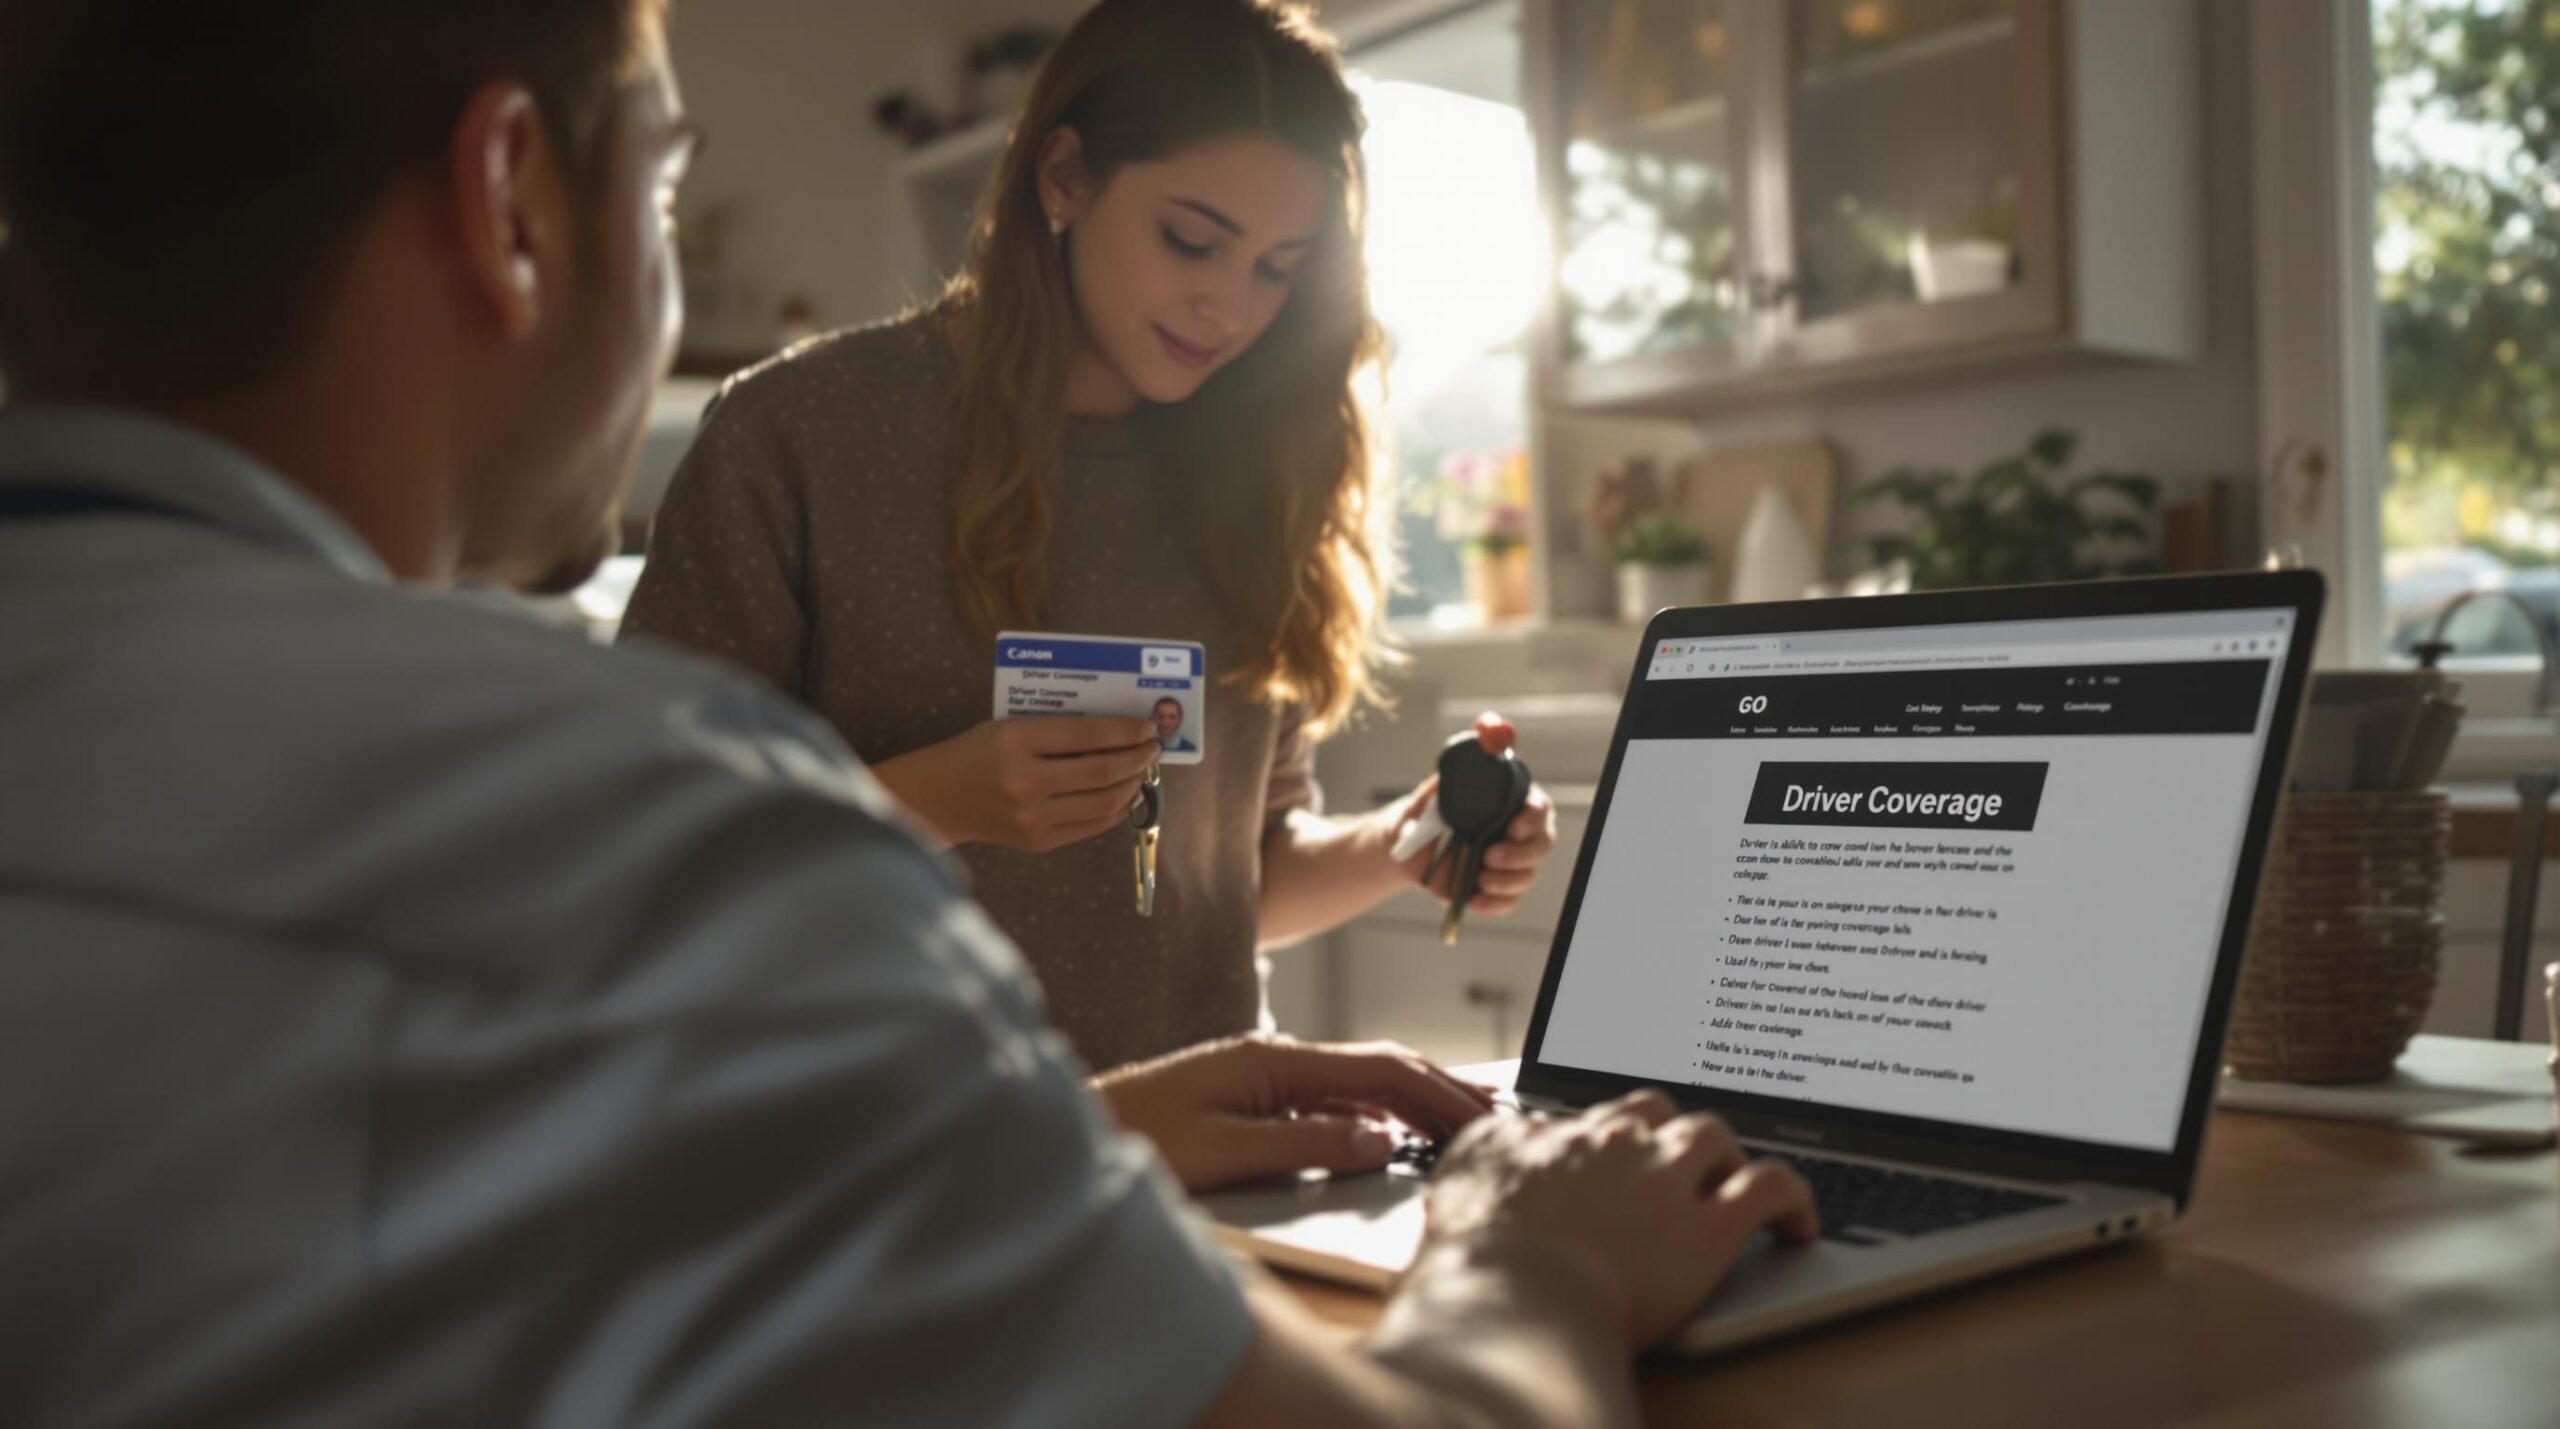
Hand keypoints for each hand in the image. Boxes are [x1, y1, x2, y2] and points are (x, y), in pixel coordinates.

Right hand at [873, 717, 1157, 851]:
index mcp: (1016, 741)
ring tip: (1140, 771)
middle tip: (1151, 749)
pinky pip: (1091, 826)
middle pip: (1101, 771)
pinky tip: (1123, 795)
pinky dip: (1115, 810)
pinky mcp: (1038, 842)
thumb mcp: (1011, 726)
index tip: (1146, 728)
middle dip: (1137, 759)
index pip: (1087, 734)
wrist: (940, 798)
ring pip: (1103, 802)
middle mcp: (1026, 781)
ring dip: (1131, 785)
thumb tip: (1118, 733)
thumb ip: (1057, 729)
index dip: (1125, 731)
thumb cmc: (979, 753)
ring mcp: (1033, 817)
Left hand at [1093, 1034, 1494, 1192]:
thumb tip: (1381, 1140)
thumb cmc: (1132, 1139)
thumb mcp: (1223, 1151)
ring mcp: (1263, 1077)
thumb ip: (1305, 1141)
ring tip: (1462, 1122)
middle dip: (1439, 1090)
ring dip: (1413, 1101)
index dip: (1436, 1094)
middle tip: (1494, 1119)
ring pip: (1359, 1084)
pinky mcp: (1250, 1099)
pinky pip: (1332, 1101)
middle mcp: (1274, 1059)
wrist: (1069, 1129)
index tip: (1481, 1120)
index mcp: (1274, 1059)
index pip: (1378, 1071)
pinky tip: (1395, 1131)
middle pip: (1378, 1069)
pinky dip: (1377, 1112)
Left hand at [1391, 712, 1560, 916]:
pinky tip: (1475, 900)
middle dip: (1522, 853)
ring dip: (1507, 880)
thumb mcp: (1430, 794)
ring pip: (1528, 875)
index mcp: (1507, 804)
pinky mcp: (1496, 889)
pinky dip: (1495, 904)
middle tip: (1490, 856)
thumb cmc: (1422, 813)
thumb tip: (1472, 748)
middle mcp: (1515, 833)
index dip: (1532, 817)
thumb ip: (1453, 774)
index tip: (1512, 826)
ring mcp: (1509, 864)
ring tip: (1479, 876)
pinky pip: (1508, 901)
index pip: (1537, 807)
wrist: (1404, 849)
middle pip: (1542, 843)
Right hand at [1421, 1090, 1817, 1349]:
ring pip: (1714, 1135)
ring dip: (1724, 1158)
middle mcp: (1616, 1139)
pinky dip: (1794, 1200)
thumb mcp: (1459, 1174)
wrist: (1510, 1304)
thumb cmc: (1473, 1259)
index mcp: (1557, 1129)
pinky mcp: (1709, 1229)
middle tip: (1673, 1171)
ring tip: (1729, 1189)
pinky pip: (1773, 1188)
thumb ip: (1493, 1143)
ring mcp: (1665, 1178)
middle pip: (1659, 1109)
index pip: (1598, 1114)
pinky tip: (1798, 1224)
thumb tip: (1518, 1131)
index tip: (1619, 1161)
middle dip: (1668, 1134)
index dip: (1615, 1139)